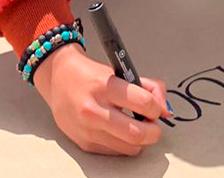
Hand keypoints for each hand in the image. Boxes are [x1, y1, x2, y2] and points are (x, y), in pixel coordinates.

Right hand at [34, 43, 171, 155]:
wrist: (58, 78)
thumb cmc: (90, 74)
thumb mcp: (120, 71)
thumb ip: (148, 86)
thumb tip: (165, 109)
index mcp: (105, 86)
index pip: (144, 103)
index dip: (157, 107)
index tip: (156, 108)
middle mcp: (94, 110)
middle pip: (138, 133)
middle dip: (154, 131)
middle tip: (153, 124)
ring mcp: (88, 130)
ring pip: (129, 147)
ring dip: (140, 139)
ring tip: (136, 126)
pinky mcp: (84, 143)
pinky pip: (115, 151)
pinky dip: (124, 144)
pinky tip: (120, 131)